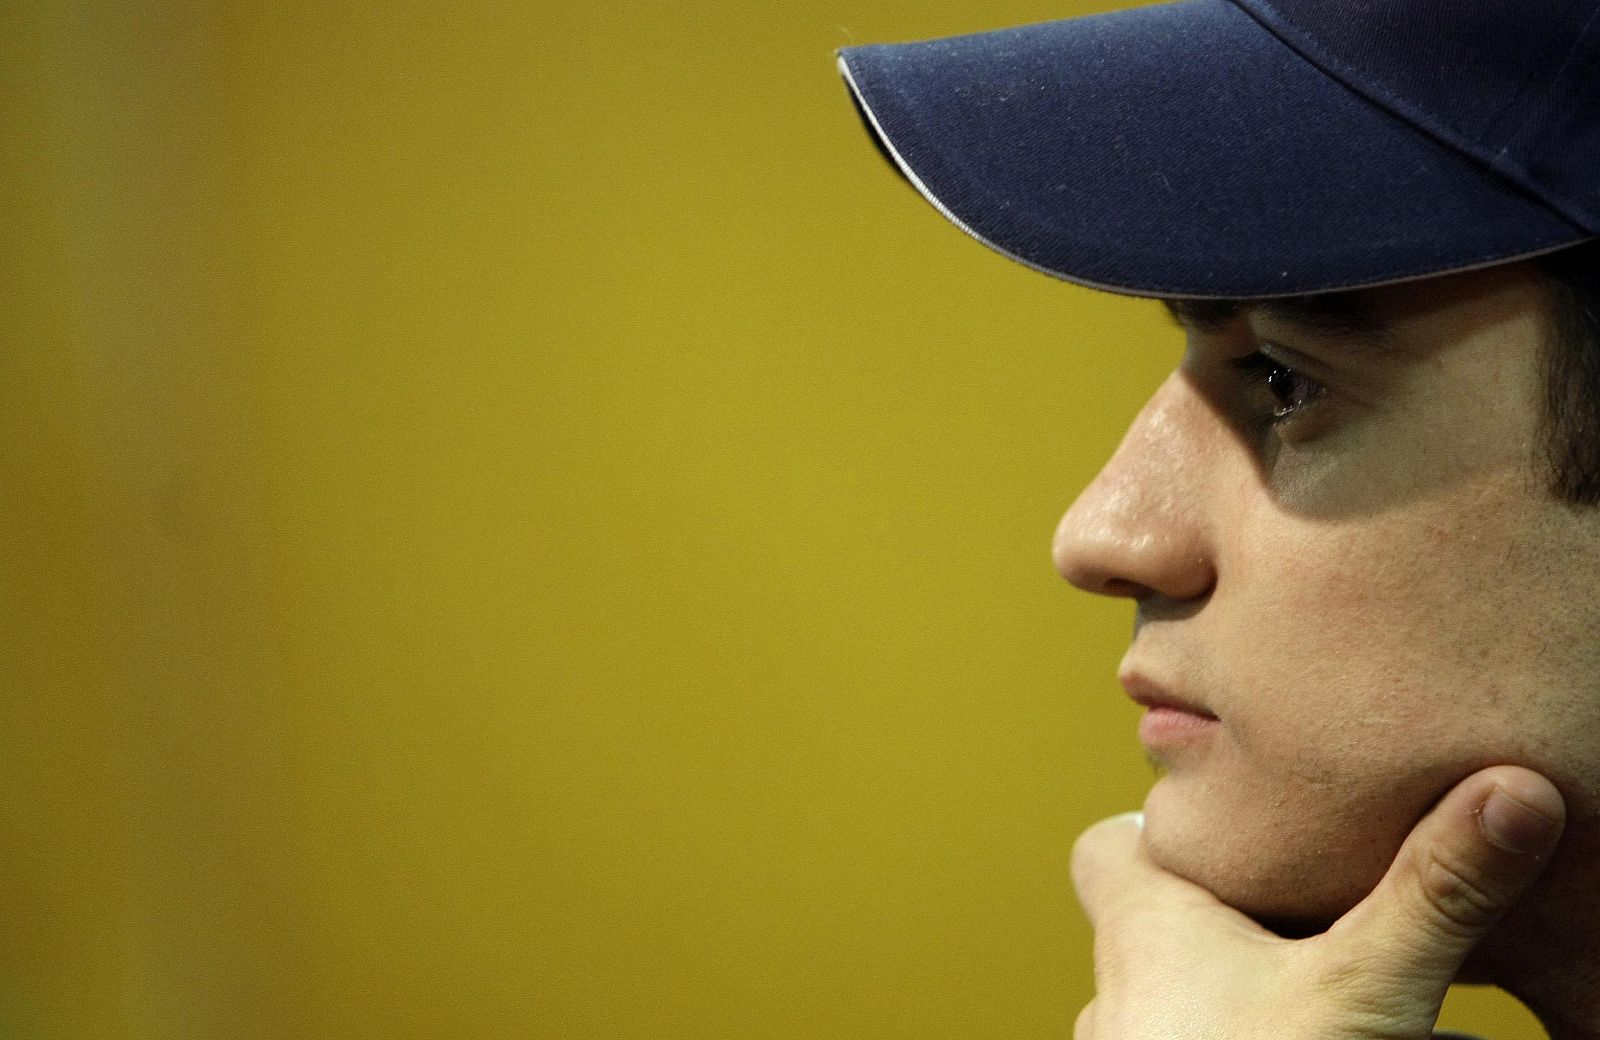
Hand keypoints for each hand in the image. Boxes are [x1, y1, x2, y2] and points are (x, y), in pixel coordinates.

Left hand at [1071, 766, 1563, 1039]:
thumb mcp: (1365, 987)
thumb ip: (1433, 893)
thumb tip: (1512, 789)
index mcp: (1145, 930)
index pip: (1109, 848)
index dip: (1163, 830)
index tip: (1241, 826)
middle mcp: (1127, 996)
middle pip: (1182, 932)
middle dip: (1268, 932)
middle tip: (1348, 923)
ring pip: (1215, 1009)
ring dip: (1285, 1003)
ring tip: (1380, 1011)